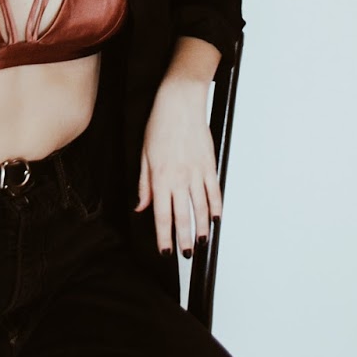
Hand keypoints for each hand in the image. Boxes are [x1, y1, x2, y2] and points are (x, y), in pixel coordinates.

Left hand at [135, 77, 221, 256]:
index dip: (164, 236)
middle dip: (184, 238)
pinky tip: (215, 218)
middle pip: (183, 216)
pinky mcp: (209, 164)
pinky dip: (216, 207)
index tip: (165, 251)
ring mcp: (196, 172)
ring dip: (201, 228)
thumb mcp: (144, 154)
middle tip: (185, 254)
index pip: (161, 214)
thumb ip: (144, 184)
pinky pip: (214, 191)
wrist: (180, 102)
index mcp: (160, 177)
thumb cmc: (160, 124)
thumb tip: (140, 206)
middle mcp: (179, 178)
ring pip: (201, 207)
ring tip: (200, 242)